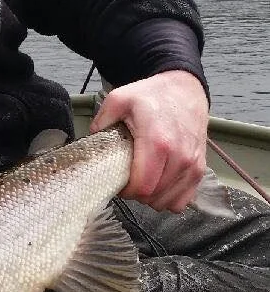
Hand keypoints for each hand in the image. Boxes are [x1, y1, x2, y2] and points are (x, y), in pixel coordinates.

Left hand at [90, 70, 208, 212]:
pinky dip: (170, 198)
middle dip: (137, 193)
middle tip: (129, 178)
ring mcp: (193, 165)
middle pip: (153, 197)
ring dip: (152, 197)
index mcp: (158, 142)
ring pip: (168, 202)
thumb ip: (102, 121)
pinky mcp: (200, 170)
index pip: (142, 187)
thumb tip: (92, 141)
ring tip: (144, 179)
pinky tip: (160, 184)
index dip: (126, 191)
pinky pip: (184, 200)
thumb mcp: (120, 99)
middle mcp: (180, 157)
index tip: (119, 181)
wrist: (185, 89)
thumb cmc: (152, 96)